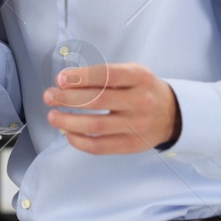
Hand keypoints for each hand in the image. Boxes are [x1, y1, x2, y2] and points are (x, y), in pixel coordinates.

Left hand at [43, 62, 180, 153]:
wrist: (172, 113)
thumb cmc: (140, 89)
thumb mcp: (130, 73)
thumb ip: (102, 75)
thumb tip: (63, 82)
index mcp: (140, 77)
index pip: (107, 75)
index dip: (81, 77)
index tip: (60, 79)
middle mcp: (141, 101)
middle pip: (98, 100)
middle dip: (67, 98)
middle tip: (49, 96)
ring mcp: (138, 125)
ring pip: (96, 125)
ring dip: (68, 121)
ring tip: (52, 116)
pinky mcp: (133, 145)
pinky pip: (101, 146)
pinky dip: (80, 141)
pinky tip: (68, 133)